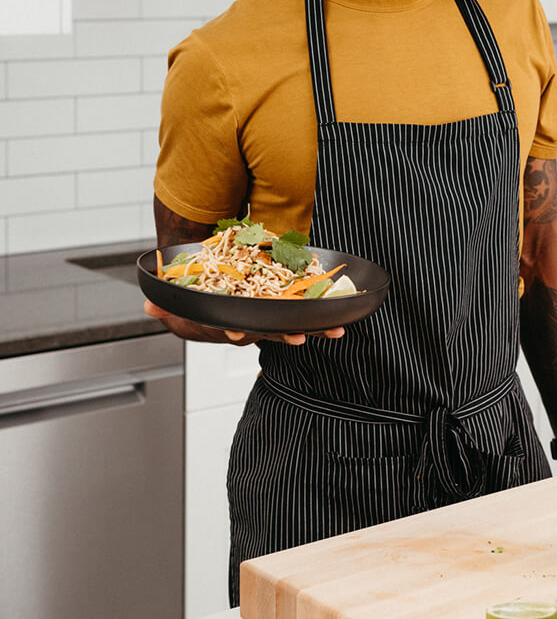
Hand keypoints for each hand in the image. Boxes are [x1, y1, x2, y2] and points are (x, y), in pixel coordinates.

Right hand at [144, 299, 344, 344]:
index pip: (231, 328)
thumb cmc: (203, 291)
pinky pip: (303, 316)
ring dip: (312, 330)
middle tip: (298, 338)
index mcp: (227, 322)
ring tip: (333, 332)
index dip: (236, 330)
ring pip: (292, 327)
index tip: (238, 333)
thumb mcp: (183, 296)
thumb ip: (169, 301)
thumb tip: (151, 304)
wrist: (216, 282)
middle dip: (284, 336)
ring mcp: (268, 320)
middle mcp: (250, 326)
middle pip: (268, 332)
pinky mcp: (283, 309)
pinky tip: (341, 324)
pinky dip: (321, 320)